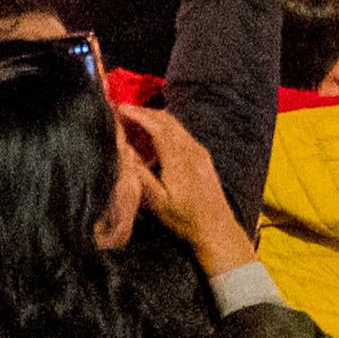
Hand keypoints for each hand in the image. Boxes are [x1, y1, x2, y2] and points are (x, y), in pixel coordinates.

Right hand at [121, 107, 256, 277]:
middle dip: (145, 112)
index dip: (139, 115)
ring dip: (155, 118)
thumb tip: (124, 151)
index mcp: (179, 161)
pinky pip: (182, 134)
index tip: (120, 109)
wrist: (217, 228)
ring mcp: (200, 153)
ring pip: (177, 125)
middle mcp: (192, 151)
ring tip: (134, 119)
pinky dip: (165, 128)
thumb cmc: (185, 219)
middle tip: (123, 111)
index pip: (158, 128)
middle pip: (168, 121)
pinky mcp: (204, 157)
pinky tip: (153, 136)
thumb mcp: (158, 202)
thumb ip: (141, 176)